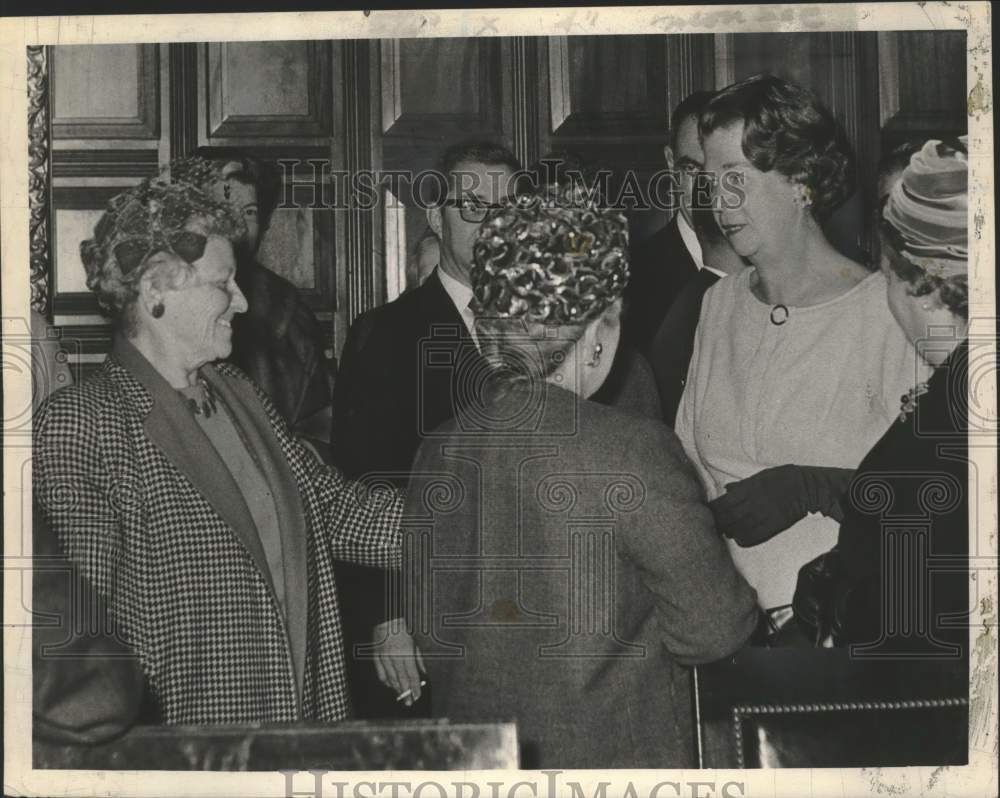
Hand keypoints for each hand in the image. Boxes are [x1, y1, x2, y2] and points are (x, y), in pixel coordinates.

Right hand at [372, 618, 425, 705]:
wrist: (386, 620)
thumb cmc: (403, 630)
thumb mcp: (415, 643)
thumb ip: (419, 659)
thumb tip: (424, 673)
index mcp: (406, 652)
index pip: (412, 674)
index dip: (415, 687)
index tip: (417, 695)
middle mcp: (395, 656)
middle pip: (401, 679)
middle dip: (406, 692)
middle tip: (409, 703)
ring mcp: (384, 657)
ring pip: (390, 678)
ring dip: (396, 689)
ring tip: (402, 697)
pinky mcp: (376, 656)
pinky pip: (380, 673)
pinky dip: (385, 681)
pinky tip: (390, 686)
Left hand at [709, 465, 852, 547]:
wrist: (807, 487)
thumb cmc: (782, 478)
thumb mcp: (760, 475)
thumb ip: (742, 484)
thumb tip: (727, 489)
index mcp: (749, 488)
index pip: (724, 503)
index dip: (713, 510)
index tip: (708, 512)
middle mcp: (754, 502)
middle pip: (728, 518)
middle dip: (719, 522)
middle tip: (714, 524)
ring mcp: (764, 515)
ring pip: (739, 529)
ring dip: (730, 531)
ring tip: (727, 531)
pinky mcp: (775, 526)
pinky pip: (754, 537)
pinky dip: (744, 539)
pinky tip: (740, 538)